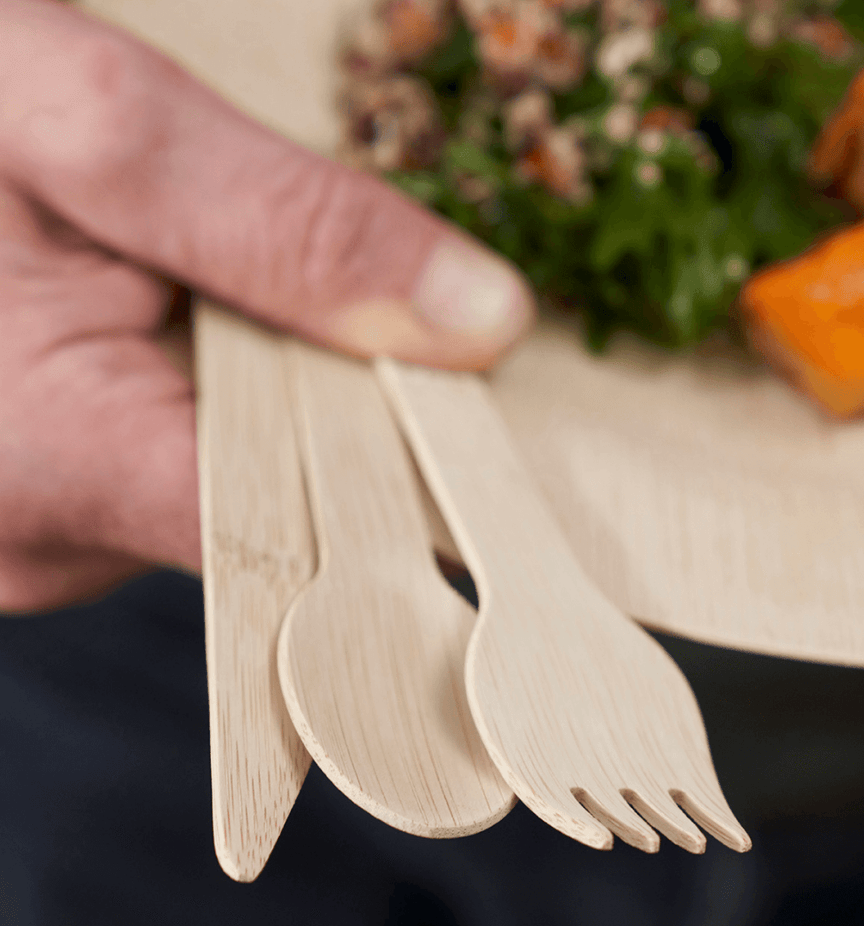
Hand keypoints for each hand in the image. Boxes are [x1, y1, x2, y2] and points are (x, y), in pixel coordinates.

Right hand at [0, 0, 534, 611]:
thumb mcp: (80, 123)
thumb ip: (285, 225)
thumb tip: (482, 320)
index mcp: (59, 462)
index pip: (317, 533)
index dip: (421, 479)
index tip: (493, 427)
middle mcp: (50, 541)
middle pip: (288, 518)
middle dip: (352, 421)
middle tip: (382, 325)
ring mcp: (45, 534)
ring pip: (240, 496)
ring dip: (285, 405)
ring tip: (258, 310)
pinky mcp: (49, 503)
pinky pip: (183, 480)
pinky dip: (230, 412)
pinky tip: (206, 338)